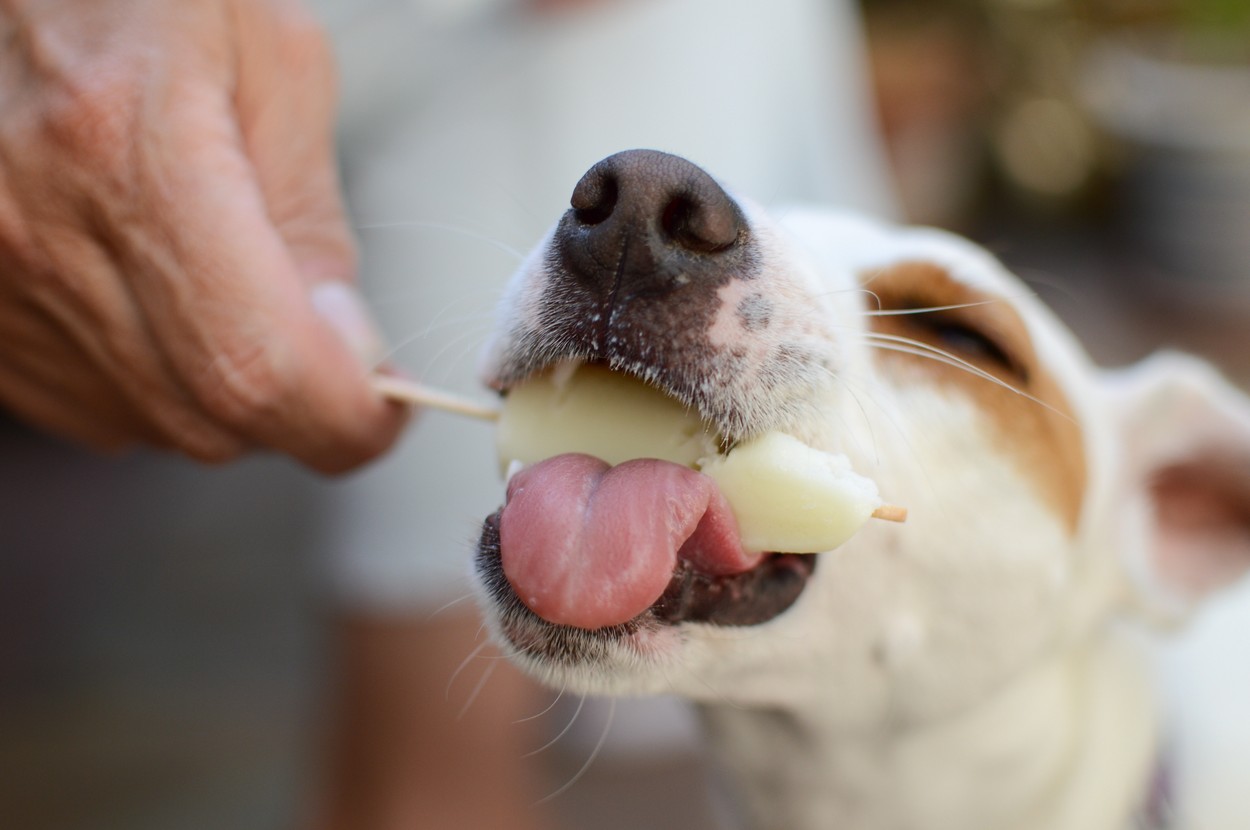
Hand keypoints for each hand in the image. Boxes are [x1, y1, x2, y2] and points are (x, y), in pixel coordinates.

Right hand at [0, 0, 405, 472]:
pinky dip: (162, 385)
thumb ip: (312, 215)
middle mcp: (38, 234)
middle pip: (210, 415)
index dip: (342, 418)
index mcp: (126, 148)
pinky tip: (174, 305)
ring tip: (243, 294)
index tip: (386, 409)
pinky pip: (96, 410)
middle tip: (334, 340)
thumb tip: (348, 346)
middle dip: (301, 402)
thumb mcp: (272, 61)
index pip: (253, 364)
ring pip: (156, 426)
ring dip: (231, 394)